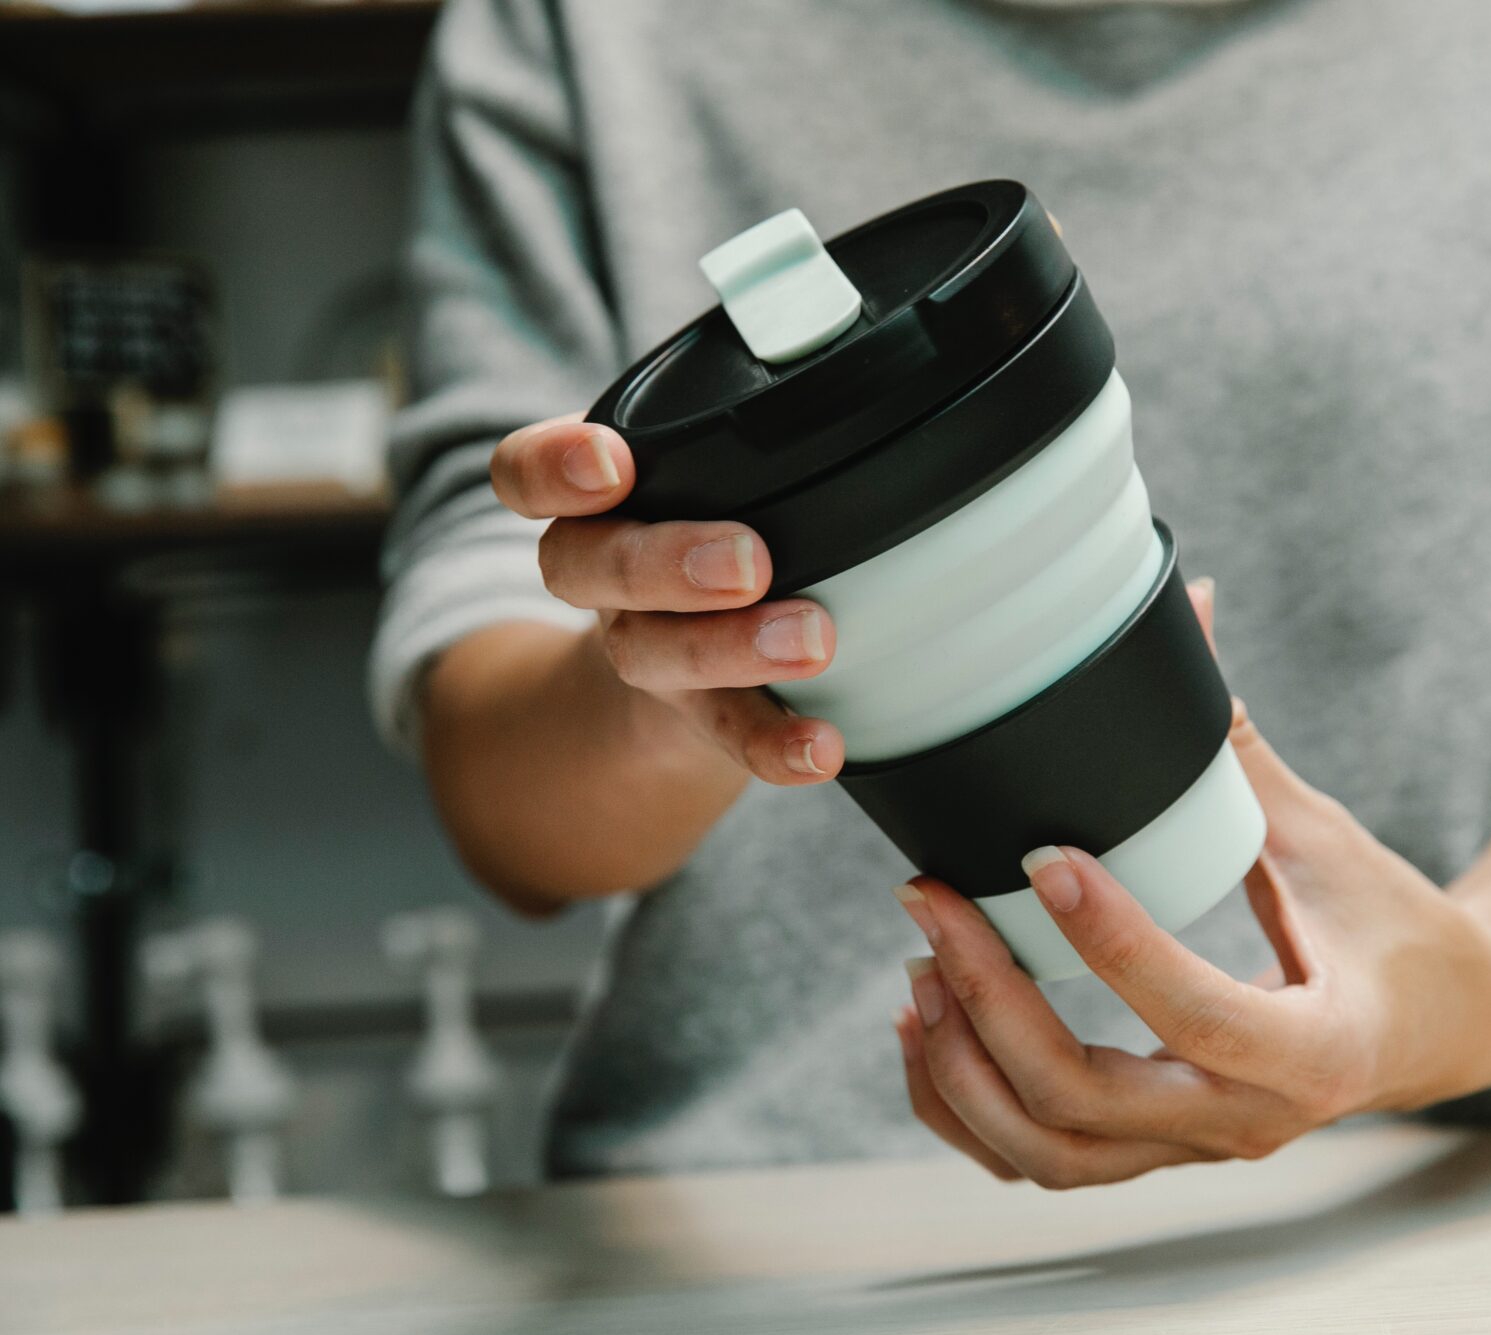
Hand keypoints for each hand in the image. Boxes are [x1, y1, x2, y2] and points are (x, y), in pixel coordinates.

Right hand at [491, 414, 843, 783]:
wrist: (662, 682)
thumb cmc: (700, 529)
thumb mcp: (702, 463)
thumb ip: (746, 398)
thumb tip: (813, 287)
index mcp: (591, 500)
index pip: (527, 473)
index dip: (554, 467)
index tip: (608, 461)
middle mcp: (597, 576)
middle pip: (590, 566)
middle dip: (665, 561)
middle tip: (747, 558)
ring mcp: (640, 650)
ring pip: (654, 652)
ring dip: (730, 649)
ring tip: (813, 638)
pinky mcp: (693, 717)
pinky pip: (723, 735)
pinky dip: (772, 744)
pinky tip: (821, 747)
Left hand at [890, 704, 1490, 1188]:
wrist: (1442, 1026)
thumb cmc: (1392, 926)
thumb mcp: (1325, 837)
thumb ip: (1236, 746)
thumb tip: (1187, 611)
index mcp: (1314, 1047)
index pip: (1192, 1011)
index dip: (1109, 941)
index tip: (1042, 858)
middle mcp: (1249, 1121)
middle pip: (1085, 1100)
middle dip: (990, 1002)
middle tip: (932, 903)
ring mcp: (1198, 1149)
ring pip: (1049, 1152)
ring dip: (965, 1068)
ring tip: (922, 965)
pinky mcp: (1160, 1152)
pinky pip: (1044, 1161)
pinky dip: (971, 1109)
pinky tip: (930, 1029)